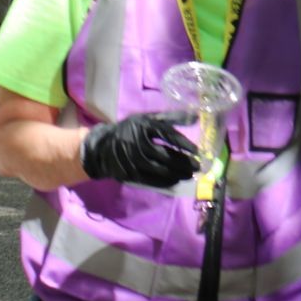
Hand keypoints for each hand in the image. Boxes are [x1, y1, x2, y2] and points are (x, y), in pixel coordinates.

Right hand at [80, 116, 198, 187]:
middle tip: (198, 166)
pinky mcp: (128, 173)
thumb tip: (197, 118)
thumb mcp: (148, 119)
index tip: (197, 151)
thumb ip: (172, 118)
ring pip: (158, 169)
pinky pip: (149, 180)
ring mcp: (131, 159)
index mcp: (143, 125)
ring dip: (176, 173)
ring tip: (189, 175)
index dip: (184, 144)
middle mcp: (137, 142)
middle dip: (183, 162)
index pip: (167, 135)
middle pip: (165, 154)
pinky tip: (175, 181)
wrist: (103, 145)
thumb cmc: (131, 130)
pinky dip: (164, 181)